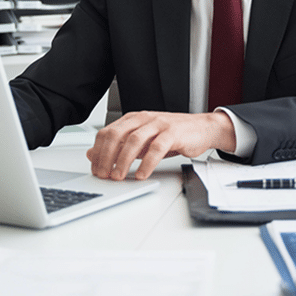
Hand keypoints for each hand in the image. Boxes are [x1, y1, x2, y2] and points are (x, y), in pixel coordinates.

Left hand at [86, 110, 236, 180]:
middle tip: (104, 174)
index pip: (108, 132)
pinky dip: (147, 163)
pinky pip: (157, 148)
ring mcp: (159, 124)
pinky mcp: (173, 133)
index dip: (98, 151)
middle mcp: (144, 118)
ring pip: (134, 140)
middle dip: (106, 157)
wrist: (202, 128)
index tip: (95, 169)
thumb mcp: (143, 140)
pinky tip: (142, 175)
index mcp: (134, 118)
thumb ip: (120, 146)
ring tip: (119, 176)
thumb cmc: (173, 135)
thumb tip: (93, 154)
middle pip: (117, 134)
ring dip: (123, 161)